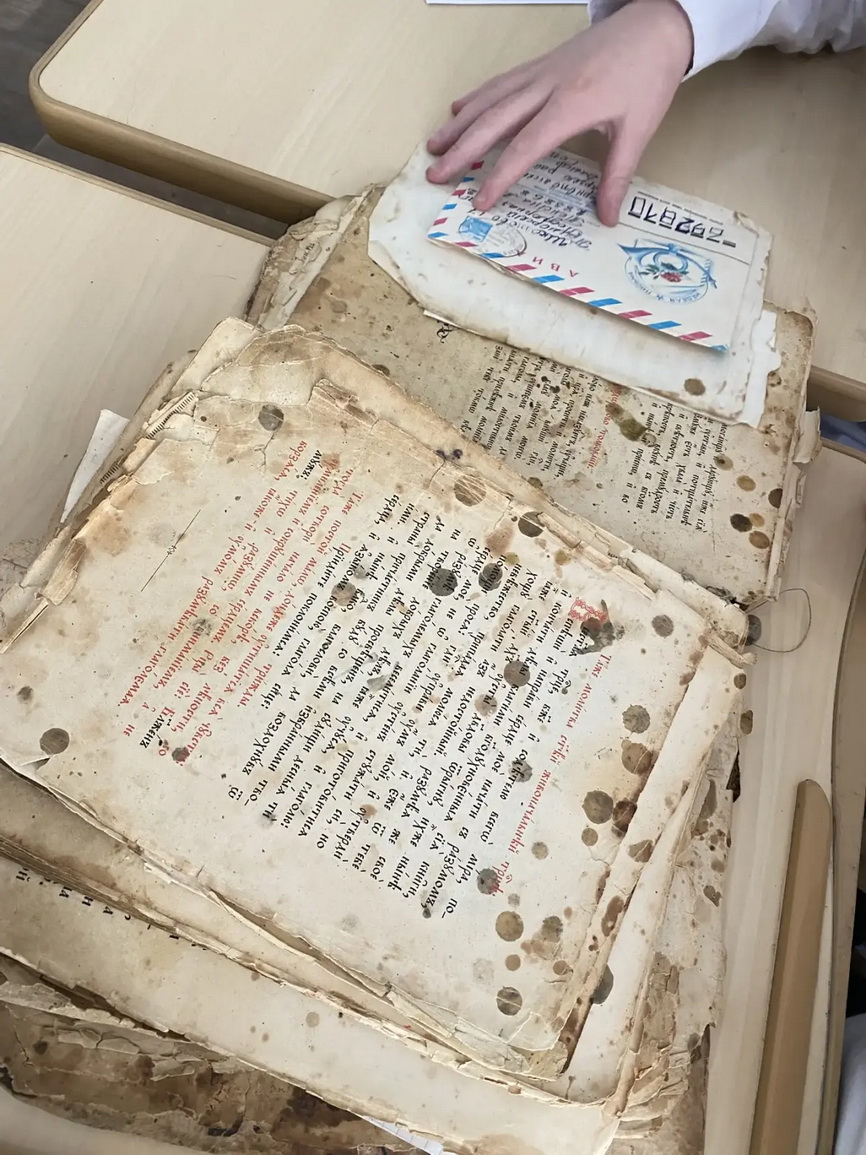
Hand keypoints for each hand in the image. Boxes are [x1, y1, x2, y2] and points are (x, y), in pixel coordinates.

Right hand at [426, 0, 692, 224]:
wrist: (656, 24)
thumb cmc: (649, 76)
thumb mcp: (639, 130)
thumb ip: (617, 176)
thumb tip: (607, 217)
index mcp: (571, 105)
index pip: (525, 148)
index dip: (500, 177)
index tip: (480, 201)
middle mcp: (547, 87)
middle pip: (493, 122)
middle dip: (461, 150)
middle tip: (435, 174)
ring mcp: (540, 72)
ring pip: (489, 99)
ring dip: (459, 125)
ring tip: (433, 146)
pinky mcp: (541, 64)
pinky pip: (500, 83)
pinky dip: (476, 98)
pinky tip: (458, 110)